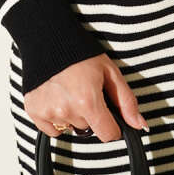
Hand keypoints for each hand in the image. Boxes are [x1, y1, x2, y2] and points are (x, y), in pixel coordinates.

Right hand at [24, 53, 148, 141]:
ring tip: (71, 91)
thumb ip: (126, 101)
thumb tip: (139, 124)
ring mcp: (48, 112)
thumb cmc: (82, 54)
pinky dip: (57, 118)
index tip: (110, 116)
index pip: (107, 134)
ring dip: (74, 115)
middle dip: (91, 115)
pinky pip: (53, 129)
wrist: (50, 40)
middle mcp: (66, 110)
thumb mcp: (111, 73)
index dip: (113, 126)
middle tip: (87, 91)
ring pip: (71, 128)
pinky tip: (58, 98)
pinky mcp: (34, 111)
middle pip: (89, 129)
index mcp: (88, 101)